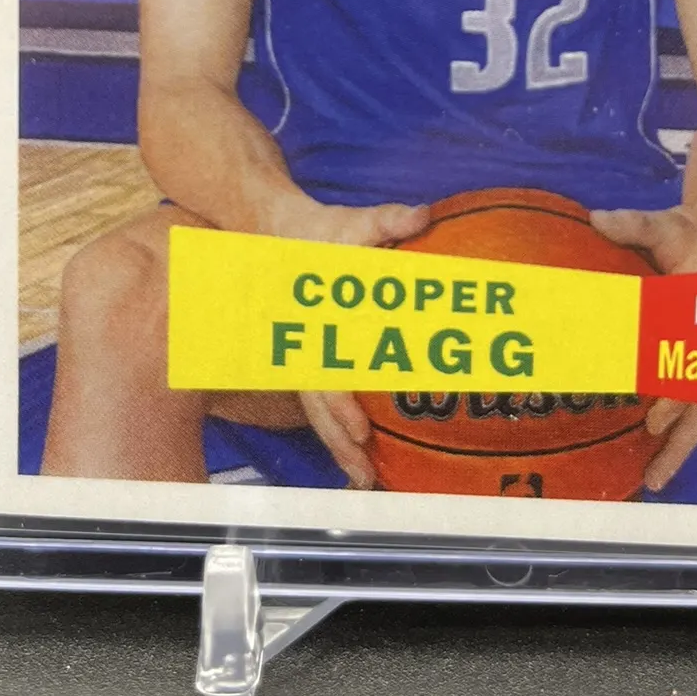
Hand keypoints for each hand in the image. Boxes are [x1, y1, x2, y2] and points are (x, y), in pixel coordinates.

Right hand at [266, 193, 431, 488]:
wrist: (275, 231)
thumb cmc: (319, 231)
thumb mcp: (351, 222)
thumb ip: (385, 220)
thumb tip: (421, 215)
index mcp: (317, 318)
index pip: (326, 369)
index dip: (342, 402)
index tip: (361, 430)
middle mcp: (307, 343)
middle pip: (319, 404)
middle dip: (340, 442)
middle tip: (363, 477)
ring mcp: (305, 353)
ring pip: (317, 409)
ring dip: (337, 444)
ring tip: (361, 481)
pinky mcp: (310, 358)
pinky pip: (320, 399)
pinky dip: (336, 428)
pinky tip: (356, 453)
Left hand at [589, 204, 696, 492]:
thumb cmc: (690, 233)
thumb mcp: (665, 225)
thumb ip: (635, 225)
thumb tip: (597, 220)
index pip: (690, 366)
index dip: (674, 395)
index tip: (655, 419)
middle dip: (679, 438)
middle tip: (654, 474)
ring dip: (681, 445)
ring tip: (657, 479)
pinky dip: (682, 428)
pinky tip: (662, 452)